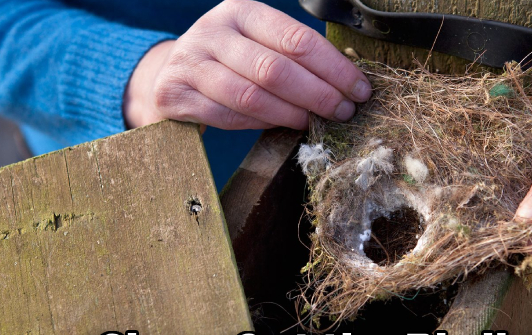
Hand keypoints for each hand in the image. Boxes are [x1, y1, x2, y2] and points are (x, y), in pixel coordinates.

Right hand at [123, 0, 370, 129]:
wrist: (172, 73)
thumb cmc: (231, 60)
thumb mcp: (259, 43)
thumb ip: (294, 57)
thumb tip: (348, 84)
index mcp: (242, 11)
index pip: (297, 39)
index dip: (334, 68)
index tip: (360, 89)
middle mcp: (213, 31)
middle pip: (276, 69)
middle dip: (318, 94)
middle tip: (343, 112)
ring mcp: (190, 61)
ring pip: (251, 96)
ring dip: (291, 114)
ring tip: (315, 122)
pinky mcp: (174, 93)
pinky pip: (227, 116)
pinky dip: (259, 124)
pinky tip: (280, 126)